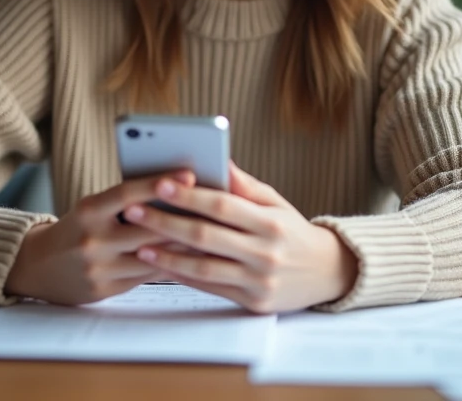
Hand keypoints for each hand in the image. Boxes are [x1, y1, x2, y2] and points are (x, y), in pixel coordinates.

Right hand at [5, 171, 195, 305]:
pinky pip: (147, 276)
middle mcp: (92, 239)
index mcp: (88, 211)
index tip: (189, 173)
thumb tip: (173, 190)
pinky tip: (192, 257)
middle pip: (147, 228)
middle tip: (216, 207)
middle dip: (183, 218)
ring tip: (213, 233)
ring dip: (184, 245)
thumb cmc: (76, 228)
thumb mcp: (92, 208)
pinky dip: (171, 264)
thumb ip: (124, 203)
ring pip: (152, 255)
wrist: (36, 267)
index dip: (158, 183)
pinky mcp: (106, 289)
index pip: (126, 193)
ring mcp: (99, 268)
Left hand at [125, 163, 357, 313]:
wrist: (328, 273)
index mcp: (271, 222)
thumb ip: (244, 185)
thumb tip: (217, 160)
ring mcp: (259, 280)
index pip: (222, 206)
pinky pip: (210, 287)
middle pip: (206, 236)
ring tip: (139, 243)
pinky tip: (161, 264)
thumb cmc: (293, 231)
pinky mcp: (253, 302)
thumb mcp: (276, 202)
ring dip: (167, 255)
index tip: (160, 184)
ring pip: (203, 267)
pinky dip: (182, 275)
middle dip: (165, 222)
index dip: (189, 196)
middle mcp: (265, 252)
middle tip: (133, 211)